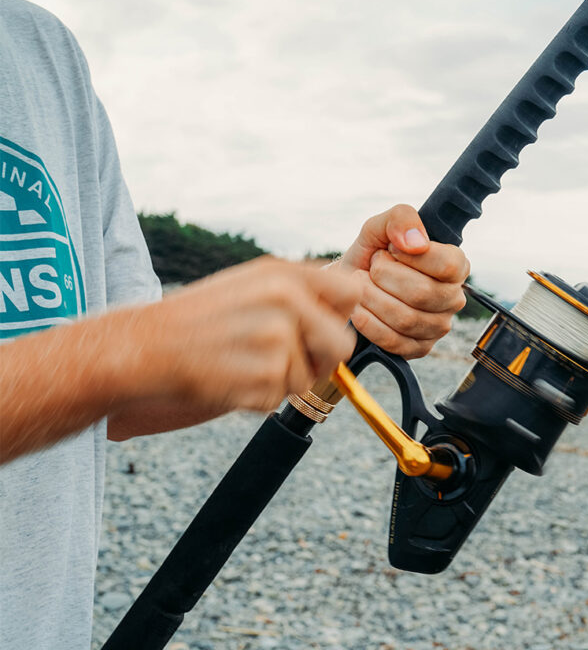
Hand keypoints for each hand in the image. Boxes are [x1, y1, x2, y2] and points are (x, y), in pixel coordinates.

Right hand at [135, 256, 360, 411]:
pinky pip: (281, 399)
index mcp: (285, 276)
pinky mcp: (264, 378)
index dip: (340, 314)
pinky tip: (231, 377)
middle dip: (320, 359)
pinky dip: (258, 398)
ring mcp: (276, 341)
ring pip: (310, 378)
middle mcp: (286, 303)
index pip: (351, 292)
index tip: (320, 325)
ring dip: (282, 381)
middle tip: (283, 357)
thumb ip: (303, 286)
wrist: (145, 346)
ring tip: (243, 363)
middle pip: (342, 344)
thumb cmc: (201, 317)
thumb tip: (355, 291)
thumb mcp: (252, 282)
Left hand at [340, 204, 468, 357]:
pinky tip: (358, 310)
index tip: (390, 250)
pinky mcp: (419, 348)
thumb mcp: (380, 226)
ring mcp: (438, 326)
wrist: (348, 285)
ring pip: (407, 319)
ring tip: (360, 286)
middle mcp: (453, 298)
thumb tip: (416, 243)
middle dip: (384, 278)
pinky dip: (370, 324)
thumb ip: (401, 218)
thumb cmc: (371, 255)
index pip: (447, 265)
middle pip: (422, 293)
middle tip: (370, 269)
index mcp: (456, 265)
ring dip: (373, 299)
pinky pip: (395, 342)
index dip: (412, 257)